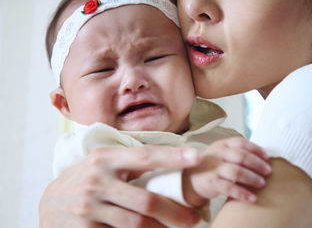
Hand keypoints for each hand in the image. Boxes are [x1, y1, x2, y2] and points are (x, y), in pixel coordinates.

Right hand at [39, 145, 200, 227]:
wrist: (50, 203)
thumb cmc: (87, 178)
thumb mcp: (104, 163)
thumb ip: (130, 162)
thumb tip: (172, 160)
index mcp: (105, 158)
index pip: (144, 156)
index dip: (171, 157)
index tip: (195, 158)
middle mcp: (97, 181)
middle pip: (145, 200)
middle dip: (174, 211)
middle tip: (193, 218)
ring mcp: (89, 207)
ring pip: (135, 224)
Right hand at [183, 137, 270, 206]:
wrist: (190, 178)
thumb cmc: (211, 165)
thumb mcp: (222, 154)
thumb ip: (238, 152)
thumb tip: (262, 156)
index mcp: (222, 145)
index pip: (241, 142)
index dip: (256, 149)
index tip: (267, 156)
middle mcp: (218, 154)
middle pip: (241, 156)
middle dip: (257, 164)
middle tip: (268, 171)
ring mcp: (214, 168)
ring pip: (236, 172)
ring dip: (252, 178)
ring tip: (262, 183)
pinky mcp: (211, 183)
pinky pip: (229, 188)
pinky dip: (242, 193)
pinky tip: (252, 198)